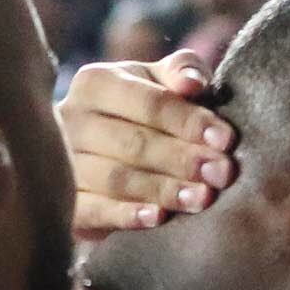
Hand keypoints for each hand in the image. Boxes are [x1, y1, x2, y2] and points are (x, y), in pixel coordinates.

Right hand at [60, 51, 234, 236]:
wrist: (103, 150)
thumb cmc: (146, 108)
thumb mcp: (162, 81)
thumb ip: (183, 71)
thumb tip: (192, 83)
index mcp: (97, 82)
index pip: (148, 101)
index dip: (189, 121)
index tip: (226, 140)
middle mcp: (72, 119)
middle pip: (133, 142)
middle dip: (182, 158)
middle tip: (222, 173)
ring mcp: (63, 162)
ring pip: (115, 178)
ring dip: (163, 189)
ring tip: (202, 199)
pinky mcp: (66, 201)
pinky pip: (92, 209)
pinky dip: (126, 214)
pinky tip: (158, 218)